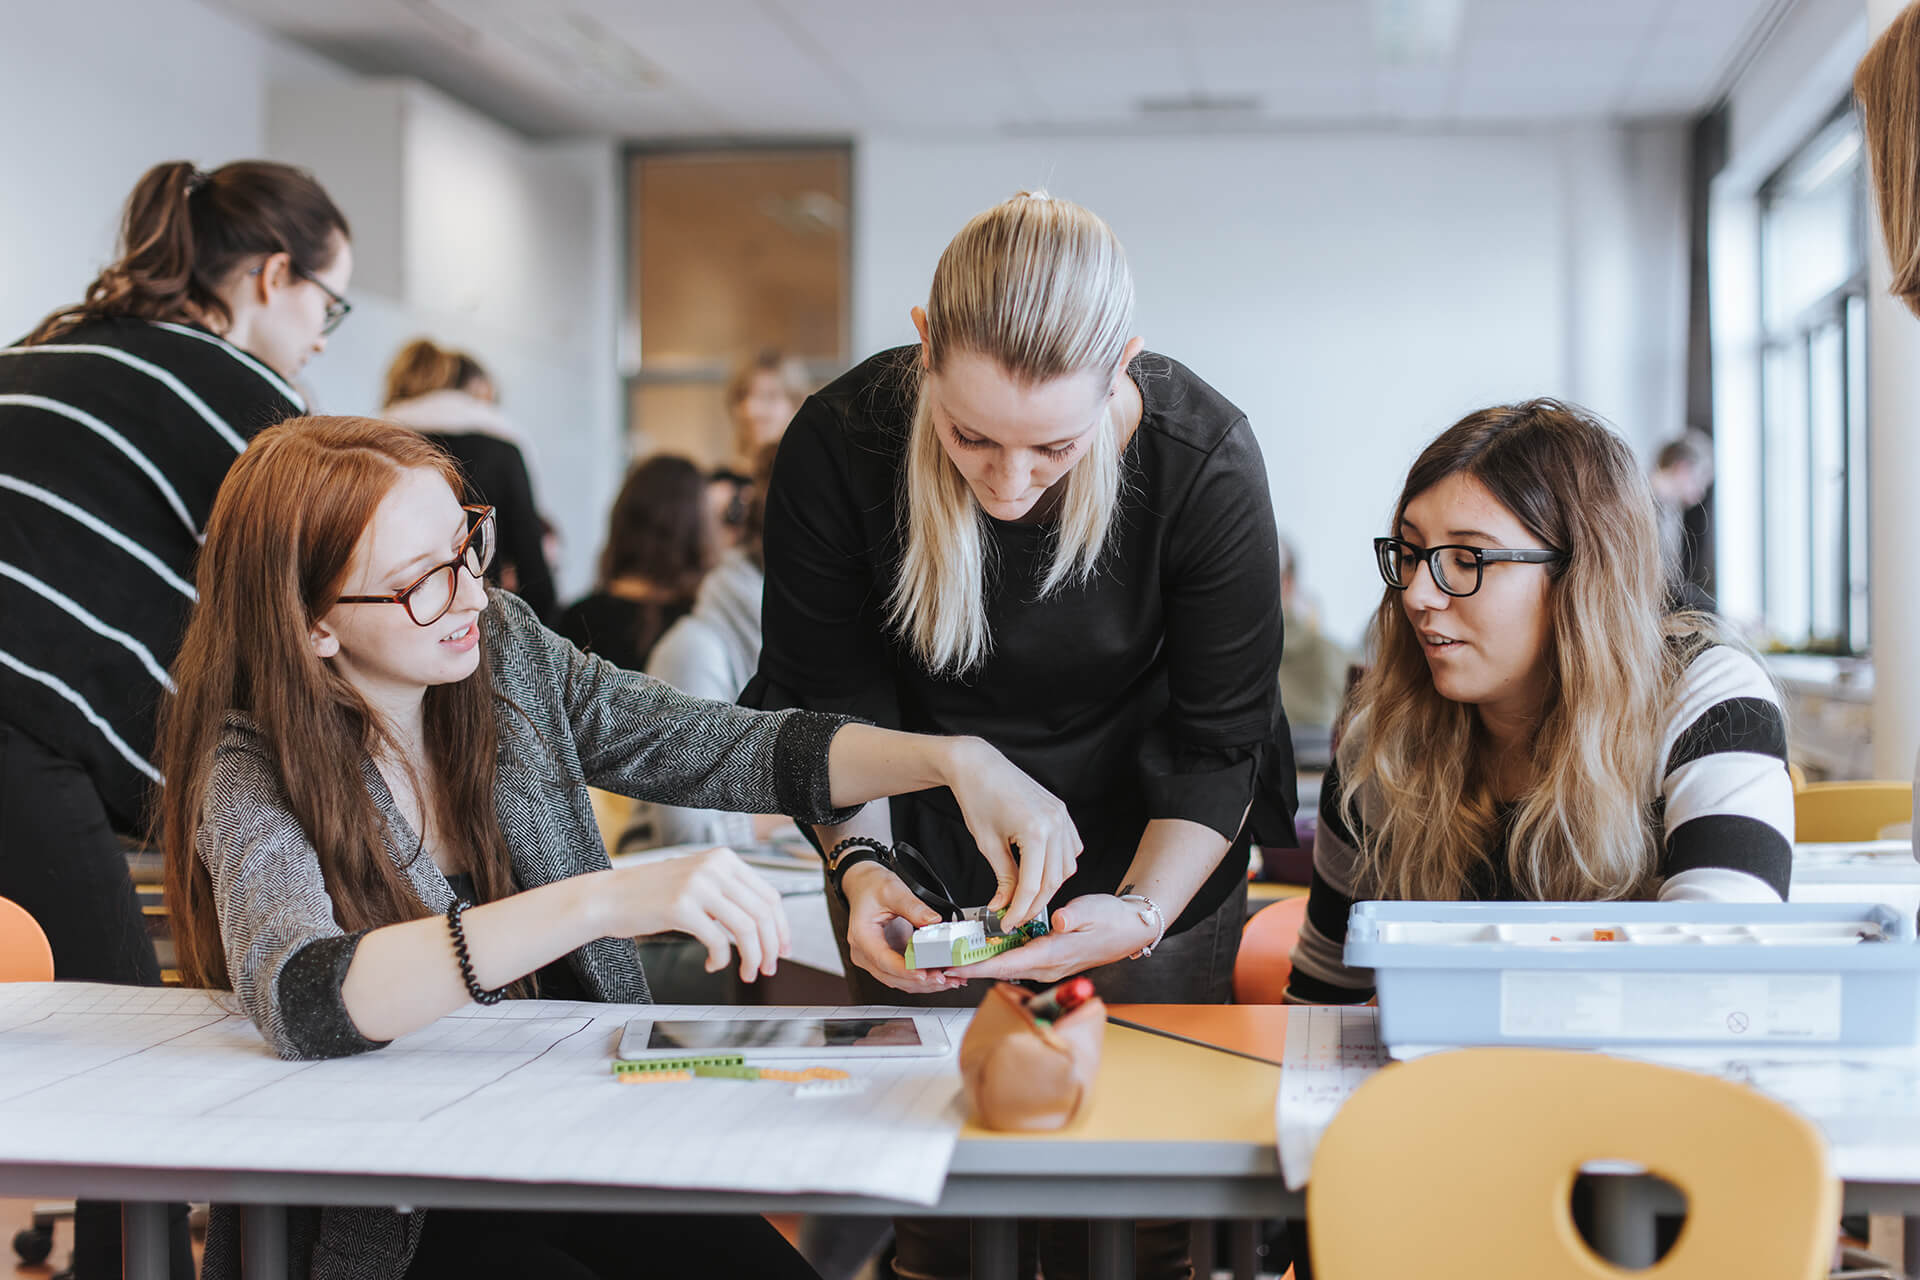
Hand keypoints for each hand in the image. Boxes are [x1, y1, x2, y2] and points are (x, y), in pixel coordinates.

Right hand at [600, 847, 789, 983]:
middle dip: (771, 947)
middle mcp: (714, 867)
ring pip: (746, 929)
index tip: (782, 949)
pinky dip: (721, 959)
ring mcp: (697, 885)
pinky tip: (712, 965)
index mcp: (724, 859)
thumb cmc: (651, 895)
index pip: (770, 895)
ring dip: (751, 957)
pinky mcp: (680, 907)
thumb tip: (765, 927)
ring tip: (746, 973)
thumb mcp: (697, 881)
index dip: (782, 927)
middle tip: (767, 968)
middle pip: (763, 914)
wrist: (608, 897)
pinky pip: (718, 941)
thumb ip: (728, 894)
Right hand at [840, 860, 967, 994]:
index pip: (883, 960)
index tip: (925, 974)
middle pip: (893, 976)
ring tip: (950, 980)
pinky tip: (941, 975)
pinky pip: (904, 974)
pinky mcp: (887, 958)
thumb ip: (913, 907)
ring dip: (924, 983)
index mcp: (862, 936)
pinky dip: (922, 977)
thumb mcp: (892, 890)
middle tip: (945, 978)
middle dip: (921, 981)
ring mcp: (875, 958)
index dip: (905, 970)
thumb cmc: (872, 887)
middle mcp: (865, 953)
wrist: (864, 885)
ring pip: (900, 980)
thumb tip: (933, 921)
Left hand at [941, 737, 1080, 927]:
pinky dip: (1059, 866)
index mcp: (1036, 830)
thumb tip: (1004, 905)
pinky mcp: (1062, 812)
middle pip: (1053, 880)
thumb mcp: (987, 844)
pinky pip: (1070, 849)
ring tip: (1026, 897)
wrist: (979, 765)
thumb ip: (1003, 877)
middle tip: (1015, 917)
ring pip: (1066, 868)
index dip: (1020, 909)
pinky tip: (1042, 873)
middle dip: (1034, 903)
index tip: (1007, 923)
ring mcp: (1062, 816)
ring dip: (1049, 887)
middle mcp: (1055, 823)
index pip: (1033, 884)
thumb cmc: (978, 796)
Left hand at [946, 894, 1155, 983]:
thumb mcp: (1094, 911)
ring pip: (1007, 968)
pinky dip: (996, 959)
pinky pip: (1017, 962)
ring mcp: (1048, 966)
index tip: (955, 968)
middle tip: (941, 965)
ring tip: (953, 960)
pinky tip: (983, 951)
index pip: (1009, 964)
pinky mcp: (1049, 960)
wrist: (1130, 930)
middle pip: (1001, 971)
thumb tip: (1057, 920)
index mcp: (1055, 954)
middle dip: (971, 970)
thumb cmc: (1113, 920)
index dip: (980, 968)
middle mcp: (1048, 966)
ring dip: (981, 966)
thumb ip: (1073, 917)